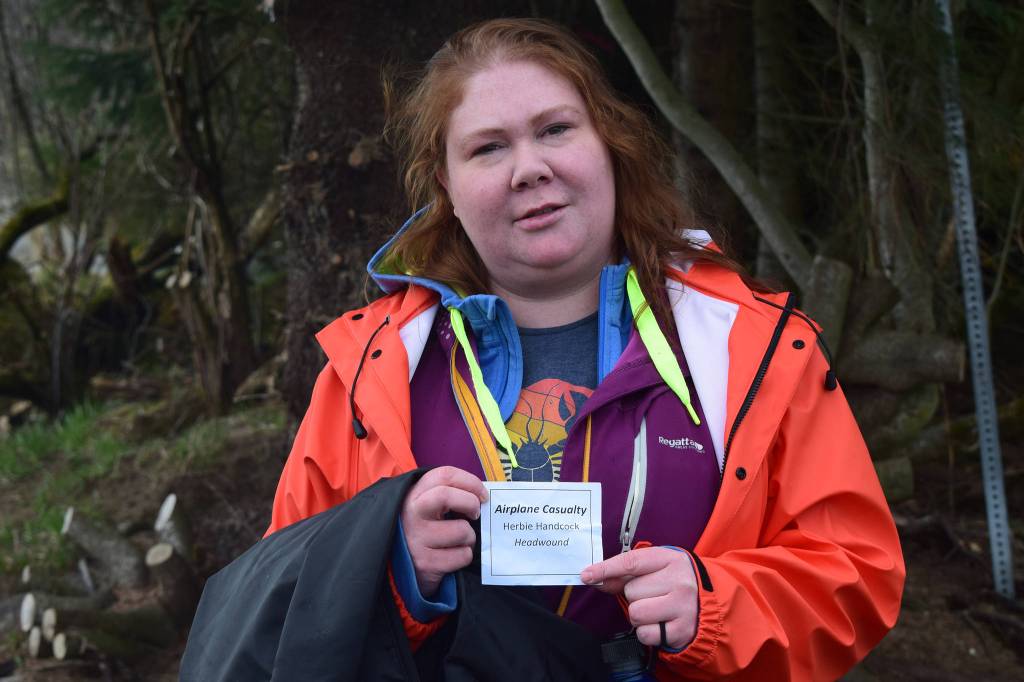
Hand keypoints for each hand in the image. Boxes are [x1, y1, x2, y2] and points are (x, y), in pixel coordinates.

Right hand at [401, 466, 487, 596]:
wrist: (397, 564)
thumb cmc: (422, 528)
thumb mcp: (426, 505)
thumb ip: (448, 495)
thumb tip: (481, 497)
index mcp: (415, 494)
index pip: (445, 475)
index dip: (470, 482)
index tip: (482, 495)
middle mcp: (412, 514)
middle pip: (446, 496)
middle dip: (470, 503)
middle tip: (475, 514)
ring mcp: (417, 538)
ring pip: (461, 531)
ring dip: (470, 537)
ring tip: (461, 540)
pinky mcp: (425, 563)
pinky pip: (462, 555)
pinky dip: (465, 555)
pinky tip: (454, 555)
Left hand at [581, 547, 697, 648]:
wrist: (710, 604)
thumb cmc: (675, 582)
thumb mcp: (656, 568)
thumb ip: (625, 573)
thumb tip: (594, 578)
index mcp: (671, 559)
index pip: (631, 563)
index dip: (605, 569)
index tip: (586, 575)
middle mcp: (680, 581)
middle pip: (631, 591)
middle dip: (635, 596)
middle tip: (652, 595)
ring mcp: (683, 606)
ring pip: (636, 613)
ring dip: (639, 615)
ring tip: (656, 610)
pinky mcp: (682, 630)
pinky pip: (645, 633)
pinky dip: (647, 632)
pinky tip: (660, 624)